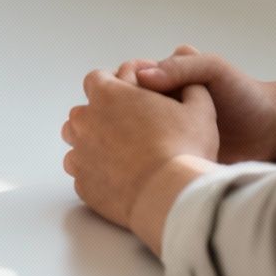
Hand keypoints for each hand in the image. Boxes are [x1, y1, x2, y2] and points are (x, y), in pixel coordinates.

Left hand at [61, 68, 219, 233]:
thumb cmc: (185, 148)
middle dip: (102, 115)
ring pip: (76, 141)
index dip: (115, 85)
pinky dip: (94, 171)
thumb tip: (188, 82)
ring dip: (93, 142)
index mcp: (107, 94)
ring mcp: (80, 154)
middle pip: (84, 111)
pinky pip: (82, 172)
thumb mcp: (199, 107)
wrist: (171, 196)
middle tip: (130, 127)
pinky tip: (118, 175)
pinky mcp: (83, 184)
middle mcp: (85, 121)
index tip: (133, 98)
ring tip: (122, 151)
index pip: (97, 79)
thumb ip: (188, 85)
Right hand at [128, 45, 275, 162]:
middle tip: (133, 131)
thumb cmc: (244, 94)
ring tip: (139, 149)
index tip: (135, 101)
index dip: (125, 89)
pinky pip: (148, 153)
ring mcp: (163, 127)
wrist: (269, 131)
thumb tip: (142, 77)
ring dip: (129, 141)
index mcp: (165, 76)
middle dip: (123, 117)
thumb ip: (181, 67)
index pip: (128, 80)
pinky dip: (142, 157)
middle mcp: (159, 100)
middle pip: (125, 107)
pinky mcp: (171, 151)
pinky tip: (145, 164)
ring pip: (131, 133)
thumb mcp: (214, 69)